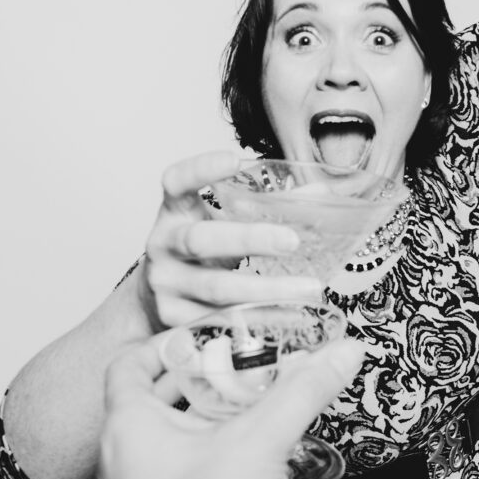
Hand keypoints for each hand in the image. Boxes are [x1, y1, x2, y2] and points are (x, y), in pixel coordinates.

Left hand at [97, 333, 365, 478]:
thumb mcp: (257, 445)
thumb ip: (300, 395)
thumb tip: (341, 353)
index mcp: (130, 426)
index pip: (128, 364)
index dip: (163, 343)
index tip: (201, 336)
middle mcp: (127, 456)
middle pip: (155, 397)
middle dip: (199, 378)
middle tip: (235, 366)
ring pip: (171, 436)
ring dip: (208, 416)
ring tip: (247, 405)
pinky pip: (183, 468)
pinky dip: (212, 453)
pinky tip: (248, 456)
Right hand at [138, 151, 322, 328]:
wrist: (157, 298)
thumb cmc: (199, 253)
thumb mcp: (221, 222)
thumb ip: (265, 206)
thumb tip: (321, 192)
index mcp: (174, 211)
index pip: (176, 182)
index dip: (200, 169)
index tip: (233, 160)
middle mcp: (162, 245)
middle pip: (200, 240)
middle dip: (249, 239)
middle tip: (292, 240)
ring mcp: (166, 285)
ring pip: (217, 288)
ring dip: (268, 289)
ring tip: (310, 287)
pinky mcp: (175, 319)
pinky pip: (224, 319)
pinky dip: (263, 317)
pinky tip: (294, 313)